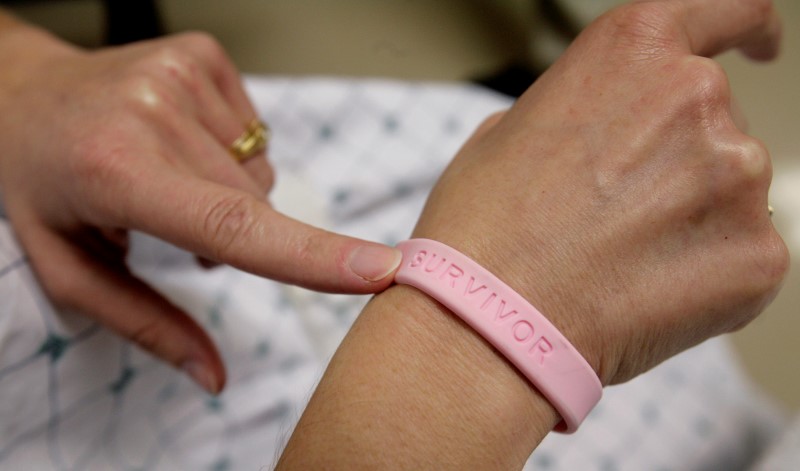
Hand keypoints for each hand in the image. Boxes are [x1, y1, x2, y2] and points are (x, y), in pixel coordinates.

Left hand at [0, 22, 399, 392]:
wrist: (18, 94)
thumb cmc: (41, 187)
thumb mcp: (71, 271)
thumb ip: (148, 325)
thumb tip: (215, 376)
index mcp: (115, 172)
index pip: (232, 225)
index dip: (310, 255)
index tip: (380, 272)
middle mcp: (153, 112)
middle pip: (255, 206)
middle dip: (234, 231)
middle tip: (172, 219)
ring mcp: (181, 72)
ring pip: (258, 173)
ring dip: (230, 192)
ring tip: (171, 175)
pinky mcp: (201, 54)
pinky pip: (253, 133)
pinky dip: (229, 152)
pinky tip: (182, 141)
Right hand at [412, 0, 787, 385]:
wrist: (489, 318)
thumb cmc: (485, 227)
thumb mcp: (509, 132)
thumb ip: (580, 110)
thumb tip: (602, 132)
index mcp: (633, 51)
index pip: (727, 12)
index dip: (750, 30)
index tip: (759, 46)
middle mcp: (696, 97)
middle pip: (716, 122)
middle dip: (677, 162)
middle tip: (616, 212)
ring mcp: (736, 176)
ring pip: (730, 192)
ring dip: (689, 219)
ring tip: (619, 259)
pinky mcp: (758, 254)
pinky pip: (743, 255)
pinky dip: (704, 273)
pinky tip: (644, 289)